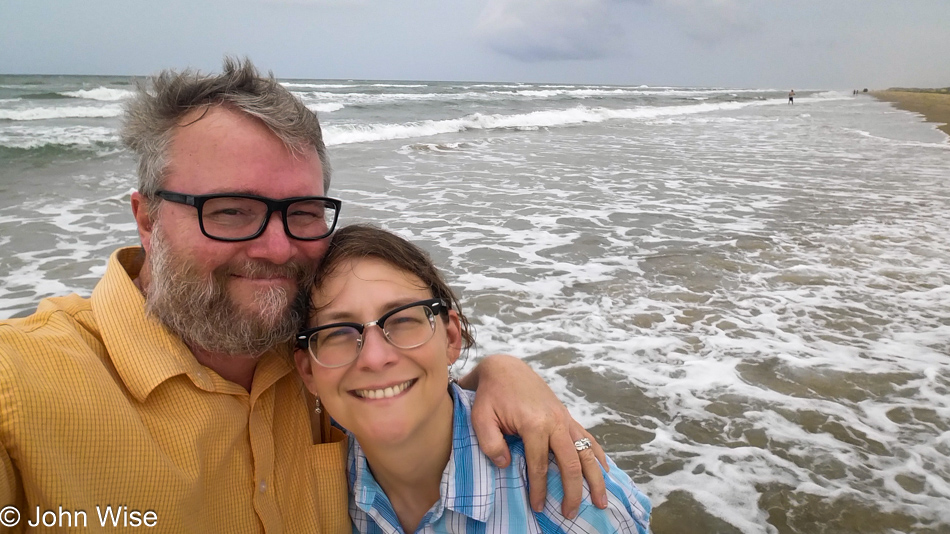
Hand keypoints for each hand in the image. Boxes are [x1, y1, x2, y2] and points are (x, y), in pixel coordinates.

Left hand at [459, 354, 608, 516]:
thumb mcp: (480, 417)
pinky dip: (598, 455)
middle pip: (571, 462)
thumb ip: (491, 443)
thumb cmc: (491, 395)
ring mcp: (564, 418)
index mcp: (534, 424)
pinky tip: (605, 470)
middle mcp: (555, 422)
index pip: (539, 465)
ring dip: (596, 477)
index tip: (537, 507)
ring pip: (586, 452)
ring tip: (601, 500)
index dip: (539, 489)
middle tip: (570, 513)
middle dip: (573, 491)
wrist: (506, 368)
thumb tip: (506, 465)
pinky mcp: (567, 416)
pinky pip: (588, 438)